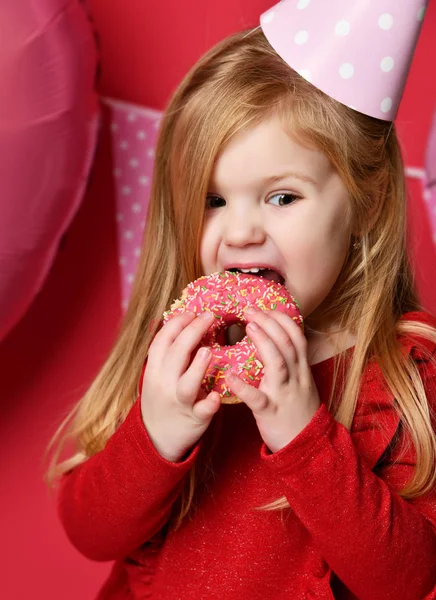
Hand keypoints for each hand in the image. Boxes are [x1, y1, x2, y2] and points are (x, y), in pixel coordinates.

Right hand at [141, 310, 219, 461]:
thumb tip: (185, 322)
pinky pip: (202, 410)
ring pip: (186, 384)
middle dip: (192, 332)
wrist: (156, 438)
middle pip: (176, 354)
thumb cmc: (163, 397)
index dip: (176, 324)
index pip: (162, 341)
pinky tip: (216, 395)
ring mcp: (179, 402)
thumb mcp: (158, 374)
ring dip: (198, 367)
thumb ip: (170, 353)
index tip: (191, 312)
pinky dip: (209, 403)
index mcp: (155, 369)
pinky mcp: (194, 419)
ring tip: (209, 351)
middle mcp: (164, 384)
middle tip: (209, 316)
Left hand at [225, 307, 320, 452]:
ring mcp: (284, 394)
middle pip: (287, 343)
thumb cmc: (298, 411)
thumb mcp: (301, 382)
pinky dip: (244, 386)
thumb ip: (290, 363)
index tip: (266, 307)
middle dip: (270, 323)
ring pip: (277, 363)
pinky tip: (230, 376)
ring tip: (248, 327)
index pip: (296, 336)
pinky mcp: (271, 412)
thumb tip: (274, 339)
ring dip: (263, 342)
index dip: (282, 319)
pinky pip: (257, 398)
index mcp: (301, 369)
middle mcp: (295, 377)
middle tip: (250, 310)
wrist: (308, 445)